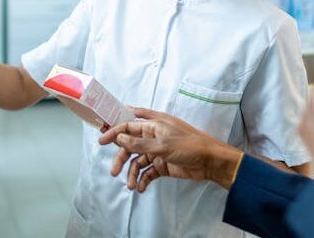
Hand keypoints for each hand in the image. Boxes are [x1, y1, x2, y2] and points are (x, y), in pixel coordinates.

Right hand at [99, 107, 242, 191]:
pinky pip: (147, 172)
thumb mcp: (163, 144)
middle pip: (130, 145)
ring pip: (138, 161)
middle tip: (114, 172)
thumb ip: (140, 143)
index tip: (101, 141)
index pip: (129, 125)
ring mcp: (158, 151)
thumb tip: (120, 137)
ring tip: (131, 185)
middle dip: (122, 158)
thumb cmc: (190, 146)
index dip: (115, 132)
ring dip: (132, 173)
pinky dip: (142, 180)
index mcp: (154, 125)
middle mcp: (153, 137)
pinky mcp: (162, 165)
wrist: (211, 162)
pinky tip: (140, 188)